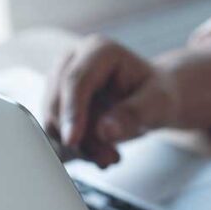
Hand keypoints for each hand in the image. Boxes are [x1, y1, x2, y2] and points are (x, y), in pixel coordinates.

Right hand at [44, 36, 179, 167]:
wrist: (150, 100)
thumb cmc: (156, 95)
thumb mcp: (157, 104)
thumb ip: (133, 114)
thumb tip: (105, 131)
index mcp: (99, 50)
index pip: (75, 80)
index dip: (72, 111)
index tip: (72, 140)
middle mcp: (73, 61)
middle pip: (58, 102)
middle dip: (81, 137)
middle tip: (110, 159)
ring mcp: (60, 81)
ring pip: (53, 120)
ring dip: (79, 146)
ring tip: (110, 157)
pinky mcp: (56, 103)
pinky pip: (55, 131)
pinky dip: (75, 148)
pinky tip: (99, 154)